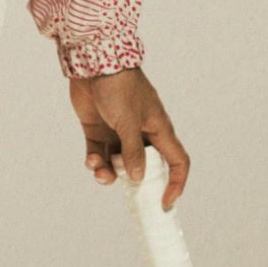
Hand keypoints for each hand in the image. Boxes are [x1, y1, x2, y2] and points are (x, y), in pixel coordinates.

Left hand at [72, 67, 186, 204]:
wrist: (93, 63)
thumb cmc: (119, 88)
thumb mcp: (128, 121)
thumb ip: (132, 151)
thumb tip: (138, 178)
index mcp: (159, 130)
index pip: (177, 161)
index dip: (176, 182)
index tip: (166, 203)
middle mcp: (141, 133)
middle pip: (144, 167)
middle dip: (135, 182)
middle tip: (126, 195)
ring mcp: (118, 132)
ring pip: (116, 163)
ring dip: (109, 172)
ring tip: (100, 173)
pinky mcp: (97, 129)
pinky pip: (98, 153)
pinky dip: (94, 161)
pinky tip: (90, 161)